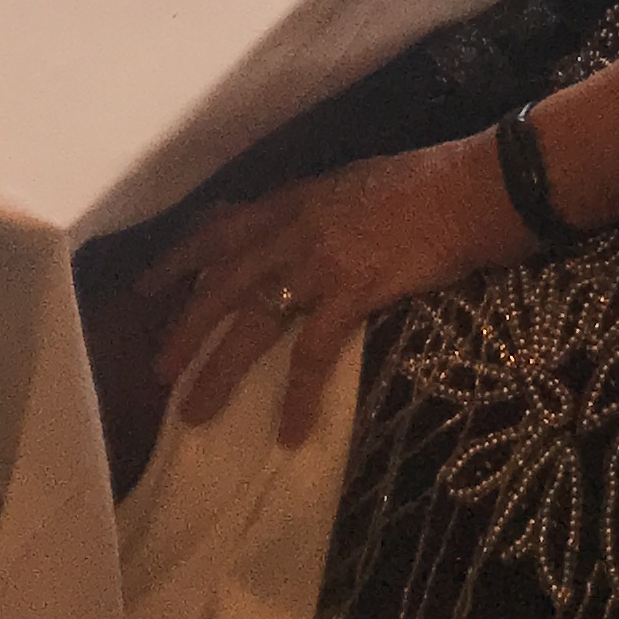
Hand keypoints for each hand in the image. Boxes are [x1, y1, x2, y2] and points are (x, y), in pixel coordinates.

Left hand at [143, 141, 513, 442]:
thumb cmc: (424, 183)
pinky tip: (290, 435)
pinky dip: (297, 397)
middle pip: (220, 281)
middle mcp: (293, 227)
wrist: (471, 186)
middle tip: (156, 369)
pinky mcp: (351, 292)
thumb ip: (312, 206)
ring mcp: (319, 260)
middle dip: (184, 326)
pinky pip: (312, 354)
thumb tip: (287, 224)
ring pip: (251, 321)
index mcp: (293, 199)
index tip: (148, 288)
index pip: (221, 230)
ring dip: (218, 369)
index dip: (180, 260)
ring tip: (193, 412)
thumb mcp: (352, 183)